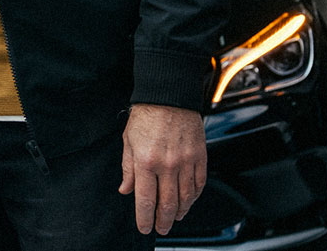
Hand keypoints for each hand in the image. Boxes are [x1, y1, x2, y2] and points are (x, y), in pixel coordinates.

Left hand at [119, 103, 206, 235]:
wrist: (168, 97)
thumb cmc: (146, 116)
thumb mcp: (128, 141)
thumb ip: (127, 168)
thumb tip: (126, 189)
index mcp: (145, 161)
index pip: (145, 199)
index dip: (144, 218)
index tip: (144, 227)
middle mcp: (167, 165)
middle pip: (167, 204)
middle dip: (163, 221)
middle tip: (161, 228)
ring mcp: (186, 163)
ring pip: (185, 198)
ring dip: (179, 212)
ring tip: (174, 218)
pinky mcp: (200, 158)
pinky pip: (199, 185)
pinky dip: (194, 198)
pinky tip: (188, 202)